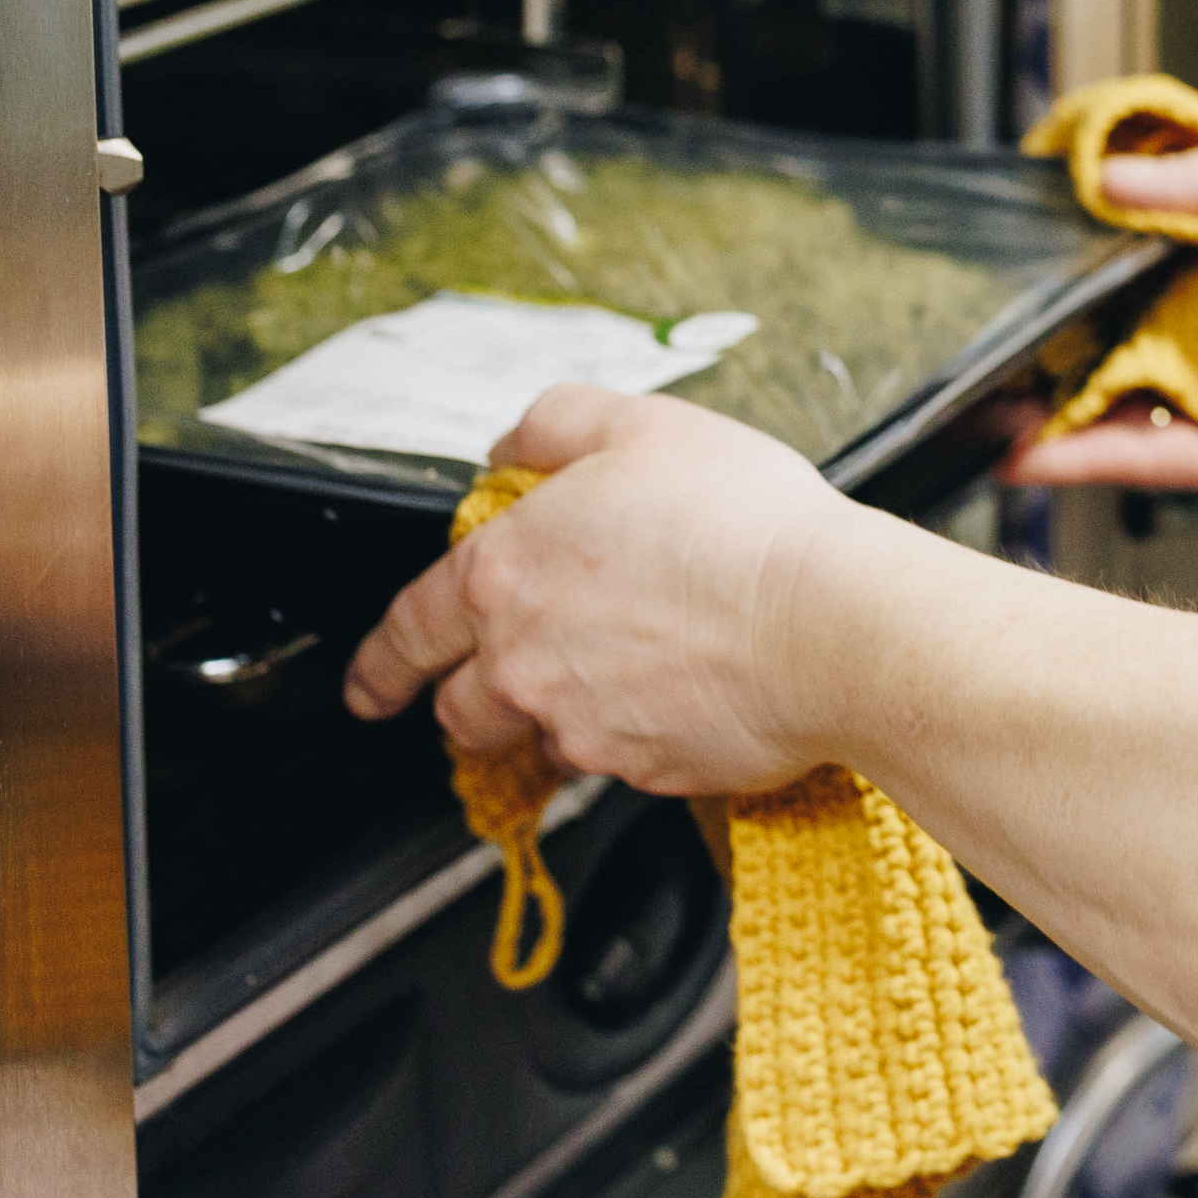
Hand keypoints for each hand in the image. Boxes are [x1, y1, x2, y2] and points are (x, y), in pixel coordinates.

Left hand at [342, 384, 863, 796]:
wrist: (830, 623)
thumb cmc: (746, 525)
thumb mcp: (641, 425)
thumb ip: (554, 427)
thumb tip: (511, 449)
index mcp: (505, 576)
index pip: (408, 632)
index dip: (378, 663)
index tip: (368, 686)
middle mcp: (524, 663)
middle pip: (461, 708)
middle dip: (472, 696)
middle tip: (511, 677)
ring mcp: (581, 727)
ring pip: (540, 739)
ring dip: (559, 715)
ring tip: (627, 672)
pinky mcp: (644, 772)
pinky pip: (617, 763)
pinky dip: (636, 734)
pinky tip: (685, 690)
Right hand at [1006, 151, 1197, 511]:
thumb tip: (1109, 176)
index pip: (1146, 253)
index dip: (1090, 243)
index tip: (1032, 227)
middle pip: (1119, 329)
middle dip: (1055, 330)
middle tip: (995, 317)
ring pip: (1117, 402)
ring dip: (1051, 405)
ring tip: (989, 396)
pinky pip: (1143, 456)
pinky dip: (1082, 459)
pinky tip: (1029, 451)